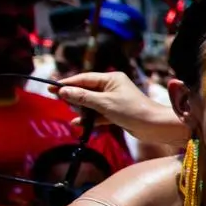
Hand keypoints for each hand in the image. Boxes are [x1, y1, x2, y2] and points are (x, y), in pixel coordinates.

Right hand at [52, 70, 172, 140]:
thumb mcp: (104, 103)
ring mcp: (115, 100)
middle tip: (59, 101)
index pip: (83, 79)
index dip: (66, 84)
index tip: (50, 88)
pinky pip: (99, 114)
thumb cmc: (132, 111)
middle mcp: (112, 86)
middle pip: (86, 90)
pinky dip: (90, 118)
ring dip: (82, 109)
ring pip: (91, 103)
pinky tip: (79, 124)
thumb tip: (63, 91)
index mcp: (111, 78)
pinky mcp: (117, 112)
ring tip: (74, 115)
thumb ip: (83, 97)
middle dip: (74, 97)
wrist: (155, 127)